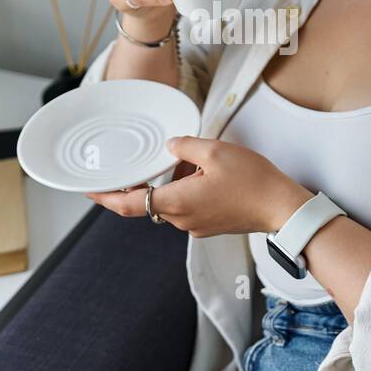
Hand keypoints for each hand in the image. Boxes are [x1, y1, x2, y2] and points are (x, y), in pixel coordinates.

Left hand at [84, 136, 313, 237]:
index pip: (127, 204)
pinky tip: (209, 172)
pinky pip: (188, 205)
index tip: (88, 189)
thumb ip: (185, 146)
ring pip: (172, 200)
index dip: (104, 197)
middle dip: (151, 178)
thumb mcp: (215, 151)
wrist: (282, 209)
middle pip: (151, 199)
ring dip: (175, 181)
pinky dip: (190, 188)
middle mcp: (181, 219)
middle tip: (160, 157)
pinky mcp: (209, 224)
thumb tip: (171, 145)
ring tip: (198, 160)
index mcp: (175, 202)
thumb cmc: (252, 182)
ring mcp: (196, 225)